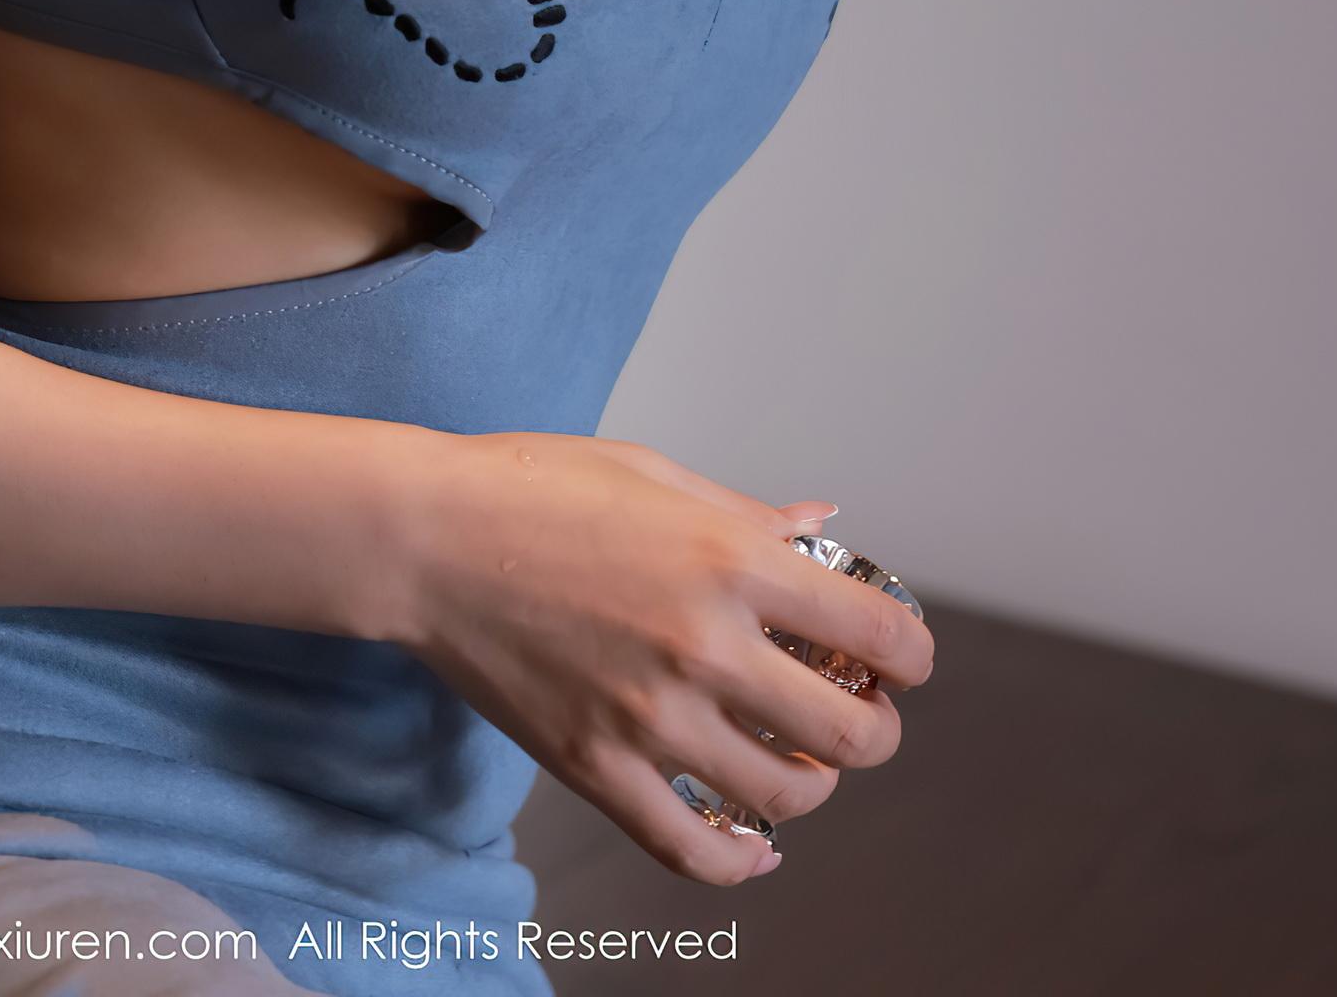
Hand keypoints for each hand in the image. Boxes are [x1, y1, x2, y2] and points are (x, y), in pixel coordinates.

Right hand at [388, 429, 933, 884]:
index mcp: (729, 560)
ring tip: (802, 758)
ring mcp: (651, 718)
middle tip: (860, 709)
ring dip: (814, 784)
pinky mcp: (598, 768)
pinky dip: (741, 861)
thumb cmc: (533, 487)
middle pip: (850, 733)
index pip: (876, 631)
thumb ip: (750, 514)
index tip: (900, 655)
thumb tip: (825, 525)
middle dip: (874, 727)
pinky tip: (756, 845)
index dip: (910, 653)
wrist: (426, 538)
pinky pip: (693, 851)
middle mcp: (704, 646)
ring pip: (786, 797)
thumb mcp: (656, 475)